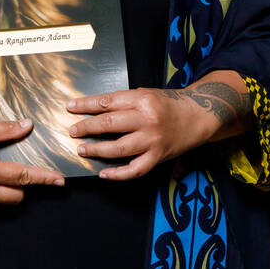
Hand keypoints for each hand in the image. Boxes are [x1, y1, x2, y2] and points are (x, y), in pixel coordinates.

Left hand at [65, 88, 212, 180]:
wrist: (198, 116)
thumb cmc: (169, 104)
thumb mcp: (147, 94)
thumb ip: (124, 102)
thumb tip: (95, 110)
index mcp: (143, 99)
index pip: (107, 102)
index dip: (86, 105)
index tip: (71, 107)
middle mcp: (147, 120)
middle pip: (109, 124)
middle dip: (87, 128)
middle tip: (73, 131)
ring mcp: (153, 140)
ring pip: (118, 148)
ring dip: (96, 150)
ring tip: (82, 150)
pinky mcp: (158, 157)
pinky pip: (135, 170)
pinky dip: (118, 174)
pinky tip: (104, 173)